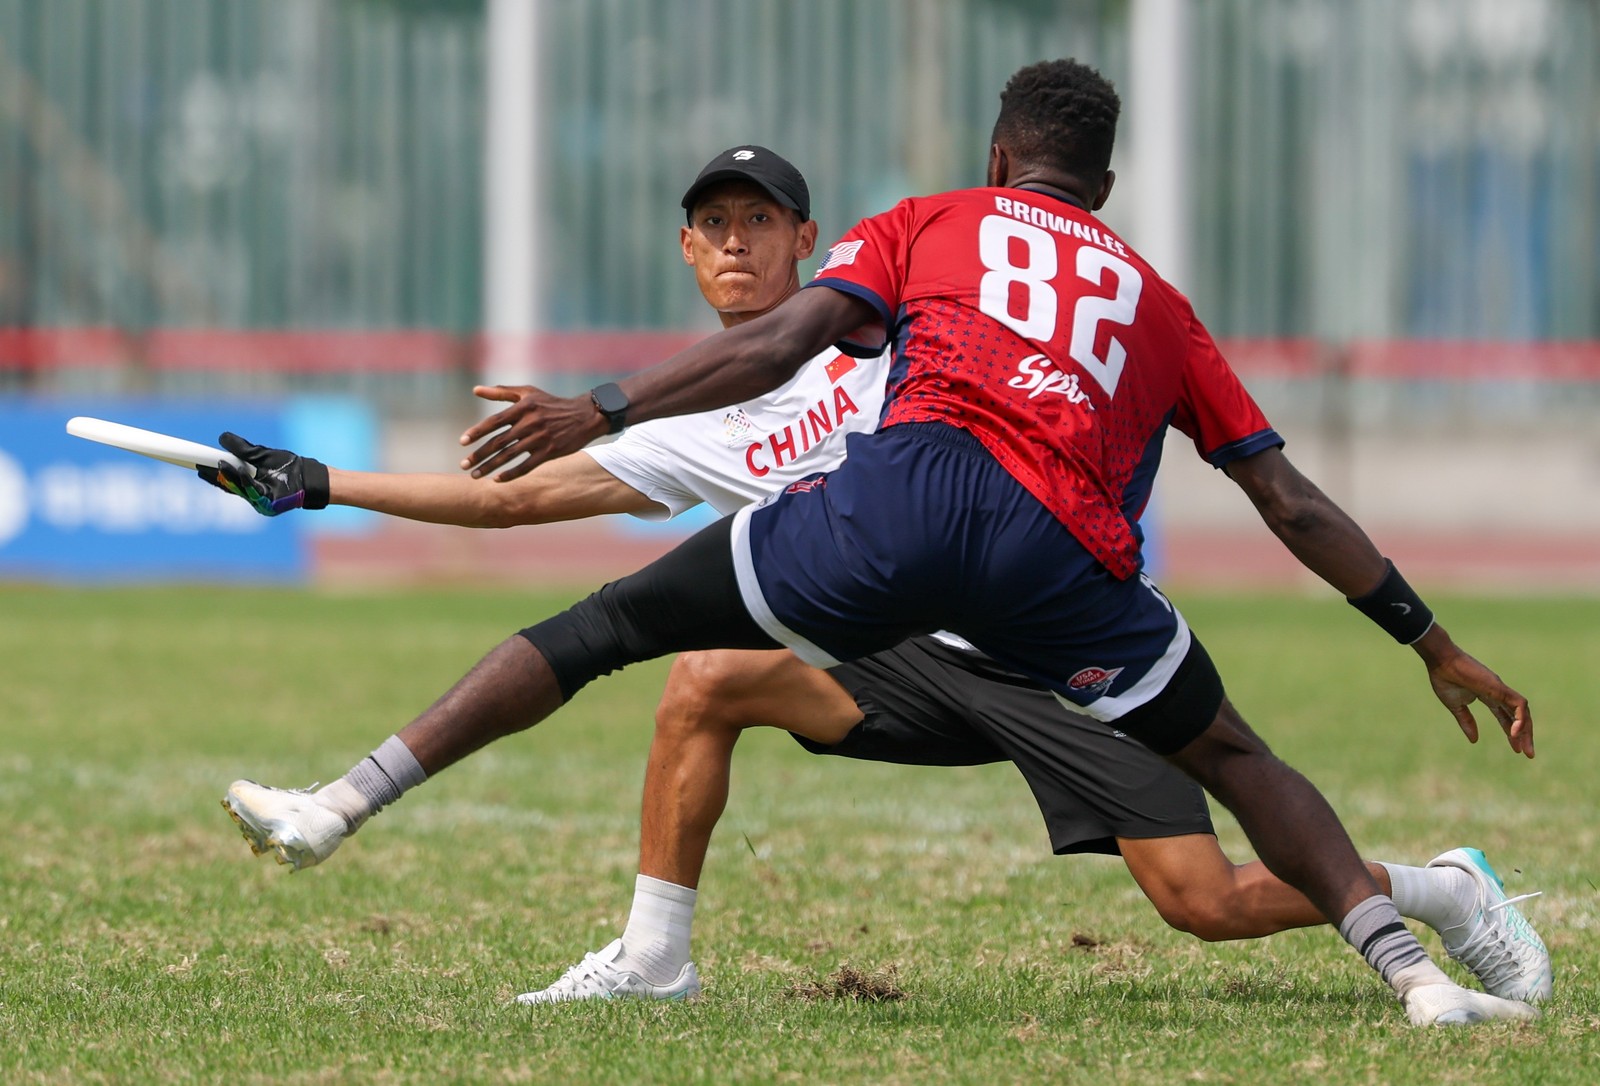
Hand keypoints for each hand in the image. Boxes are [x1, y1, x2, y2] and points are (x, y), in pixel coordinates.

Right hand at [196, 433, 329, 516]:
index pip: (224, 479)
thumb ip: (243, 449)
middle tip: (195, 463)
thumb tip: (222, 438)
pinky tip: (236, 470)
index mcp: (248, 484)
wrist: (310, 477)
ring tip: (215, 463)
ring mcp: (258, 500)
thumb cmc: (288, 466)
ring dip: (225, 476)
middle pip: (226, 485)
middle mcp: (250, 494)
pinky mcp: (268, 502)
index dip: (209, 472)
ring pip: (237, 488)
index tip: (194, 462)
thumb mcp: (263, 455)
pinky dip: (242, 480)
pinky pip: (252, 490)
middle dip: (211, 475)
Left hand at [458, 384, 607, 481]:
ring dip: (490, 467)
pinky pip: (527, 466)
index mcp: (523, 408)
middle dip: (479, 455)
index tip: (462, 442)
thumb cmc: (551, 403)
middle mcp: (530, 423)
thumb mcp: (528, 393)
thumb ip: (501, 392)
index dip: (477, 432)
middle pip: (499, 442)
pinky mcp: (550, 452)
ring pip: (510, 456)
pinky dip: (511, 474)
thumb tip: (475, 390)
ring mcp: (540, 438)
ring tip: (475, 475)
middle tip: (464, 465)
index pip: (494, 422)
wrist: (584, 416)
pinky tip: (498, 480)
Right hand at [1413, 625, 1533, 757]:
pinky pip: (1519, 704)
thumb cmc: (1445, 679)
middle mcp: (1499, 694)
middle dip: (1524, 735)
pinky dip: (1521, 718)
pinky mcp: (1500, 688)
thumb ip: (1466, 722)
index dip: (1512, 733)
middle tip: (1528, 754)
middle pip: (1518, 716)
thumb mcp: (1455, 706)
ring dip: (1526, 730)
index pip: (1506, 717)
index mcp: (1488, 697)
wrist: (1441, 662)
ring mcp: (1501, 690)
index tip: (1516, 750)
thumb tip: (1474, 740)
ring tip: (1525, 749)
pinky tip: (1516, 732)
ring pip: (1523, 711)